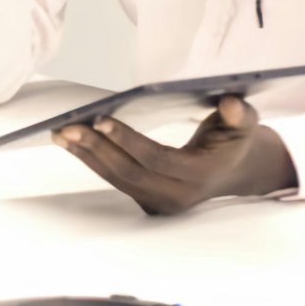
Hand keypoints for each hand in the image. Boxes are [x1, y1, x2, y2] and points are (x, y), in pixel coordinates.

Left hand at [54, 95, 297, 214]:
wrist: (235, 171)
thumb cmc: (234, 140)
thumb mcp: (244, 124)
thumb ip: (239, 114)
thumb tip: (230, 103)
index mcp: (201, 174)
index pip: (157, 159)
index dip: (127, 140)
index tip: (100, 118)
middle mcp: (179, 195)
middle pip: (129, 172)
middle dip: (96, 148)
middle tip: (67, 126)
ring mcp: (162, 202)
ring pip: (117, 179)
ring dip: (86, 155)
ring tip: (60, 133)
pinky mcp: (148, 202)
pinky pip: (116, 181)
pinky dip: (93, 161)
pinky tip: (72, 143)